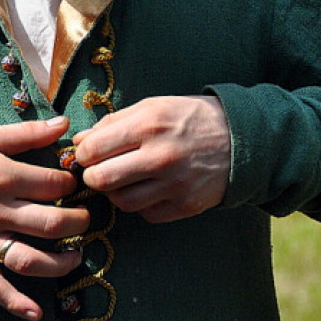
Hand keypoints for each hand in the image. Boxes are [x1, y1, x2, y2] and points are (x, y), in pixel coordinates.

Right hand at [0, 117, 90, 320]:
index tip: (76, 183)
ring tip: (77, 256)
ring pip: (28, 259)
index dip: (73, 183)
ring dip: (60, 263)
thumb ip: (28, 133)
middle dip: (78, 223)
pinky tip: (36, 313)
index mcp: (2, 177)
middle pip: (50, 224)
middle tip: (86, 219)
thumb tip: (64, 124)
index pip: (54, 185)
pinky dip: (15, 302)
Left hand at [73, 96, 230, 222]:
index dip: (84, 153)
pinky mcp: (185, 206)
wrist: (241, 139)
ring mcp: (174, 184)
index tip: (89, 152)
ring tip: (125, 178)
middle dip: (93, 176)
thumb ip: (114, 122)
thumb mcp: (154, 106)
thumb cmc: (190, 118)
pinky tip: (150, 188)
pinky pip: (145, 213)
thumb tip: (79, 141)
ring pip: (121, 201)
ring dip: (116, 192)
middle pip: (102, 179)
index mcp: (150, 125)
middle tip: (100, 170)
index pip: (93, 149)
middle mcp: (161, 156)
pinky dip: (141, 204)